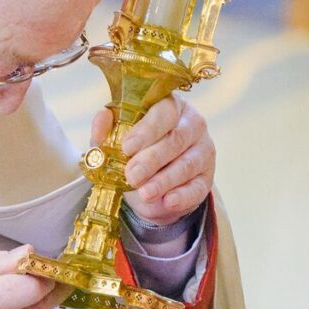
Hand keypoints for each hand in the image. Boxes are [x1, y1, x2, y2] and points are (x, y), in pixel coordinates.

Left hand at [95, 96, 214, 227]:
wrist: (149, 186)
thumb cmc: (134, 153)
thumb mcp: (115, 141)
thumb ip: (106, 130)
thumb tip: (102, 117)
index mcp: (170, 107)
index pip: (164, 112)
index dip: (146, 130)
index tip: (127, 147)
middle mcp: (192, 124)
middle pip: (176, 139)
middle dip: (152, 159)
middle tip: (132, 175)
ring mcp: (203, 151)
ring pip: (187, 164)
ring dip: (164, 180)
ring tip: (145, 192)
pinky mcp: (206, 178)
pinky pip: (197, 187)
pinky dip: (182, 196)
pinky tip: (168, 201)